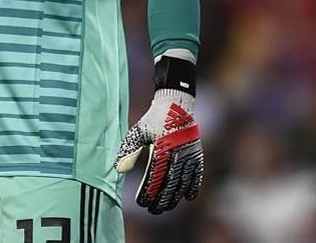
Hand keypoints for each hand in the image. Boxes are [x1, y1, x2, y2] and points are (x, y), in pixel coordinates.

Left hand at [114, 59, 202, 213]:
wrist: (176, 104)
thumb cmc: (154, 118)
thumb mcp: (138, 132)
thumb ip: (129, 150)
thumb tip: (118, 168)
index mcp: (162, 149)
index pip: (155, 177)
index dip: (149, 192)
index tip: (142, 203)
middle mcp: (178, 154)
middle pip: (170, 184)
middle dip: (161, 200)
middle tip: (153, 211)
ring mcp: (189, 155)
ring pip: (183, 182)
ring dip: (175, 197)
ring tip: (166, 208)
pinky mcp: (197, 154)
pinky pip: (197, 175)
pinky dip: (193, 186)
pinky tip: (188, 198)